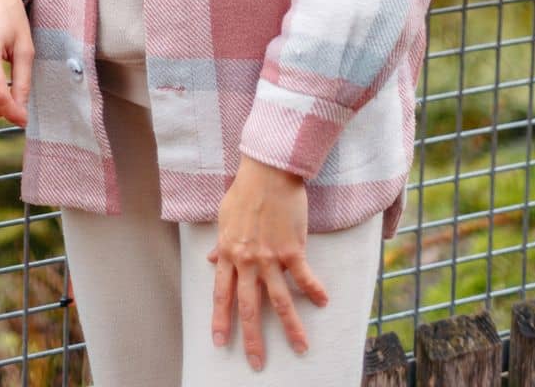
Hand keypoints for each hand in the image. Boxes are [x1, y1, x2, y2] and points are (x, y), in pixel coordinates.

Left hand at [206, 155, 329, 371]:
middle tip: (256, 362)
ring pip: (279, 301)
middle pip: (248, 306)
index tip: (219, 342)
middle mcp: (247, 260)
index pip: (221, 294)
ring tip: (301, 347)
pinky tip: (323, 302)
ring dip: (291, 327)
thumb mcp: (224, 217)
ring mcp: (269, 257)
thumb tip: (211, 259)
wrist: (267, 172)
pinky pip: (304, 277)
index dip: (220, 319)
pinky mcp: (292, 250)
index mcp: (228, 253)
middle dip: (252, 338)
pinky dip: (314, 290)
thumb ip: (220, 242)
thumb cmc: (244, 191)